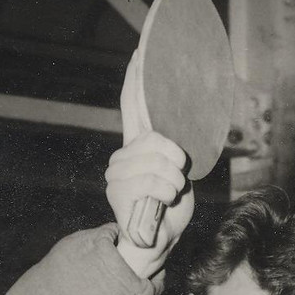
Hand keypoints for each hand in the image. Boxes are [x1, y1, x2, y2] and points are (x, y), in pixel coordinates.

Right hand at [107, 52, 194, 278]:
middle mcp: (123, 153)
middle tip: (177, 180)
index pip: (133, 104)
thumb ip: (173, 151)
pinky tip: (161, 203)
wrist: (155, 242)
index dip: (137, 79)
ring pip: (160, 161)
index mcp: (137, 145)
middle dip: (177, 161)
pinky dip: (168, 195)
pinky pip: (156, 181)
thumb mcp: (177, 173)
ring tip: (169, 194)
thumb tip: (176, 141)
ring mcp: (117, 171)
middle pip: (158, 138)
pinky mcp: (118, 189)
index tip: (139, 52)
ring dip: (174, 182)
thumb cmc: (169, 207)